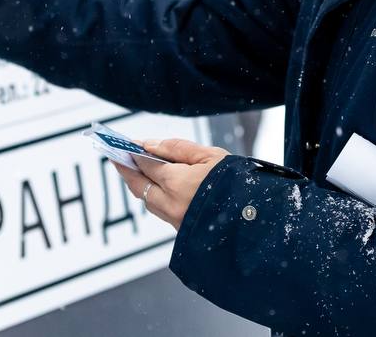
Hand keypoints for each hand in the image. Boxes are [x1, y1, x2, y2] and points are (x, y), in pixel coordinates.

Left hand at [113, 139, 228, 230]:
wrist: (258, 220)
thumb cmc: (238, 183)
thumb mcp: (211, 156)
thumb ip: (178, 149)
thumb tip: (149, 145)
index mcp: (178, 183)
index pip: (146, 165)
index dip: (134, 152)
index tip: (125, 144)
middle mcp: (171, 204)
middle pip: (138, 186)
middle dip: (126, 170)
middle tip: (117, 157)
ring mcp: (176, 220)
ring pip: (147, 201)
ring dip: (138, 185)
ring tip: (134, 170)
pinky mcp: (182, 231)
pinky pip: (160, 211)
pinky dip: (153, 197)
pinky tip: (156, 187)